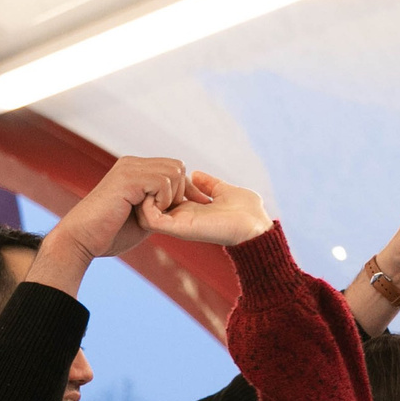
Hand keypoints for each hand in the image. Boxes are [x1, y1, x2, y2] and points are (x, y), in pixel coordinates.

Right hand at [50, 155, 189, 262]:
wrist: (81, 240)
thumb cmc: (109, 234)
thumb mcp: (144, 217)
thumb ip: (160, 205)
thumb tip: (184, 202)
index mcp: (134, 169)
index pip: (173, 167)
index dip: (184, 189)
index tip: (186, 209)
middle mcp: (132, 163)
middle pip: (177, 166)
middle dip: (179, 193)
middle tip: (162, 214)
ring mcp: (128, 168)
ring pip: (173, 172)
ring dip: (169, 199)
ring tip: (151, 214)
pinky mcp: (127, 178)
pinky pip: (162, 182)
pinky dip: (161, 202)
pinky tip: (145, 214)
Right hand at [135, 170, 269, 246]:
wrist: (257, 226)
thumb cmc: (247, 211)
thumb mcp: (223, 191)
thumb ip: (209, 184)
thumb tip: (195, 174)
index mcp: (188, 209)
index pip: (161, 198)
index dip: (159, 182)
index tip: (168, 172)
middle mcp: (180, 217)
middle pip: (148, 205)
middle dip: (148, 187)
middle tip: (160, 177)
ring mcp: (177, 223)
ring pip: (143, 213)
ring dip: (145, 195)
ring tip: (156, 184)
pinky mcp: (178, 228)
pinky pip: (150, 218)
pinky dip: (148, 204)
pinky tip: (160, 192)